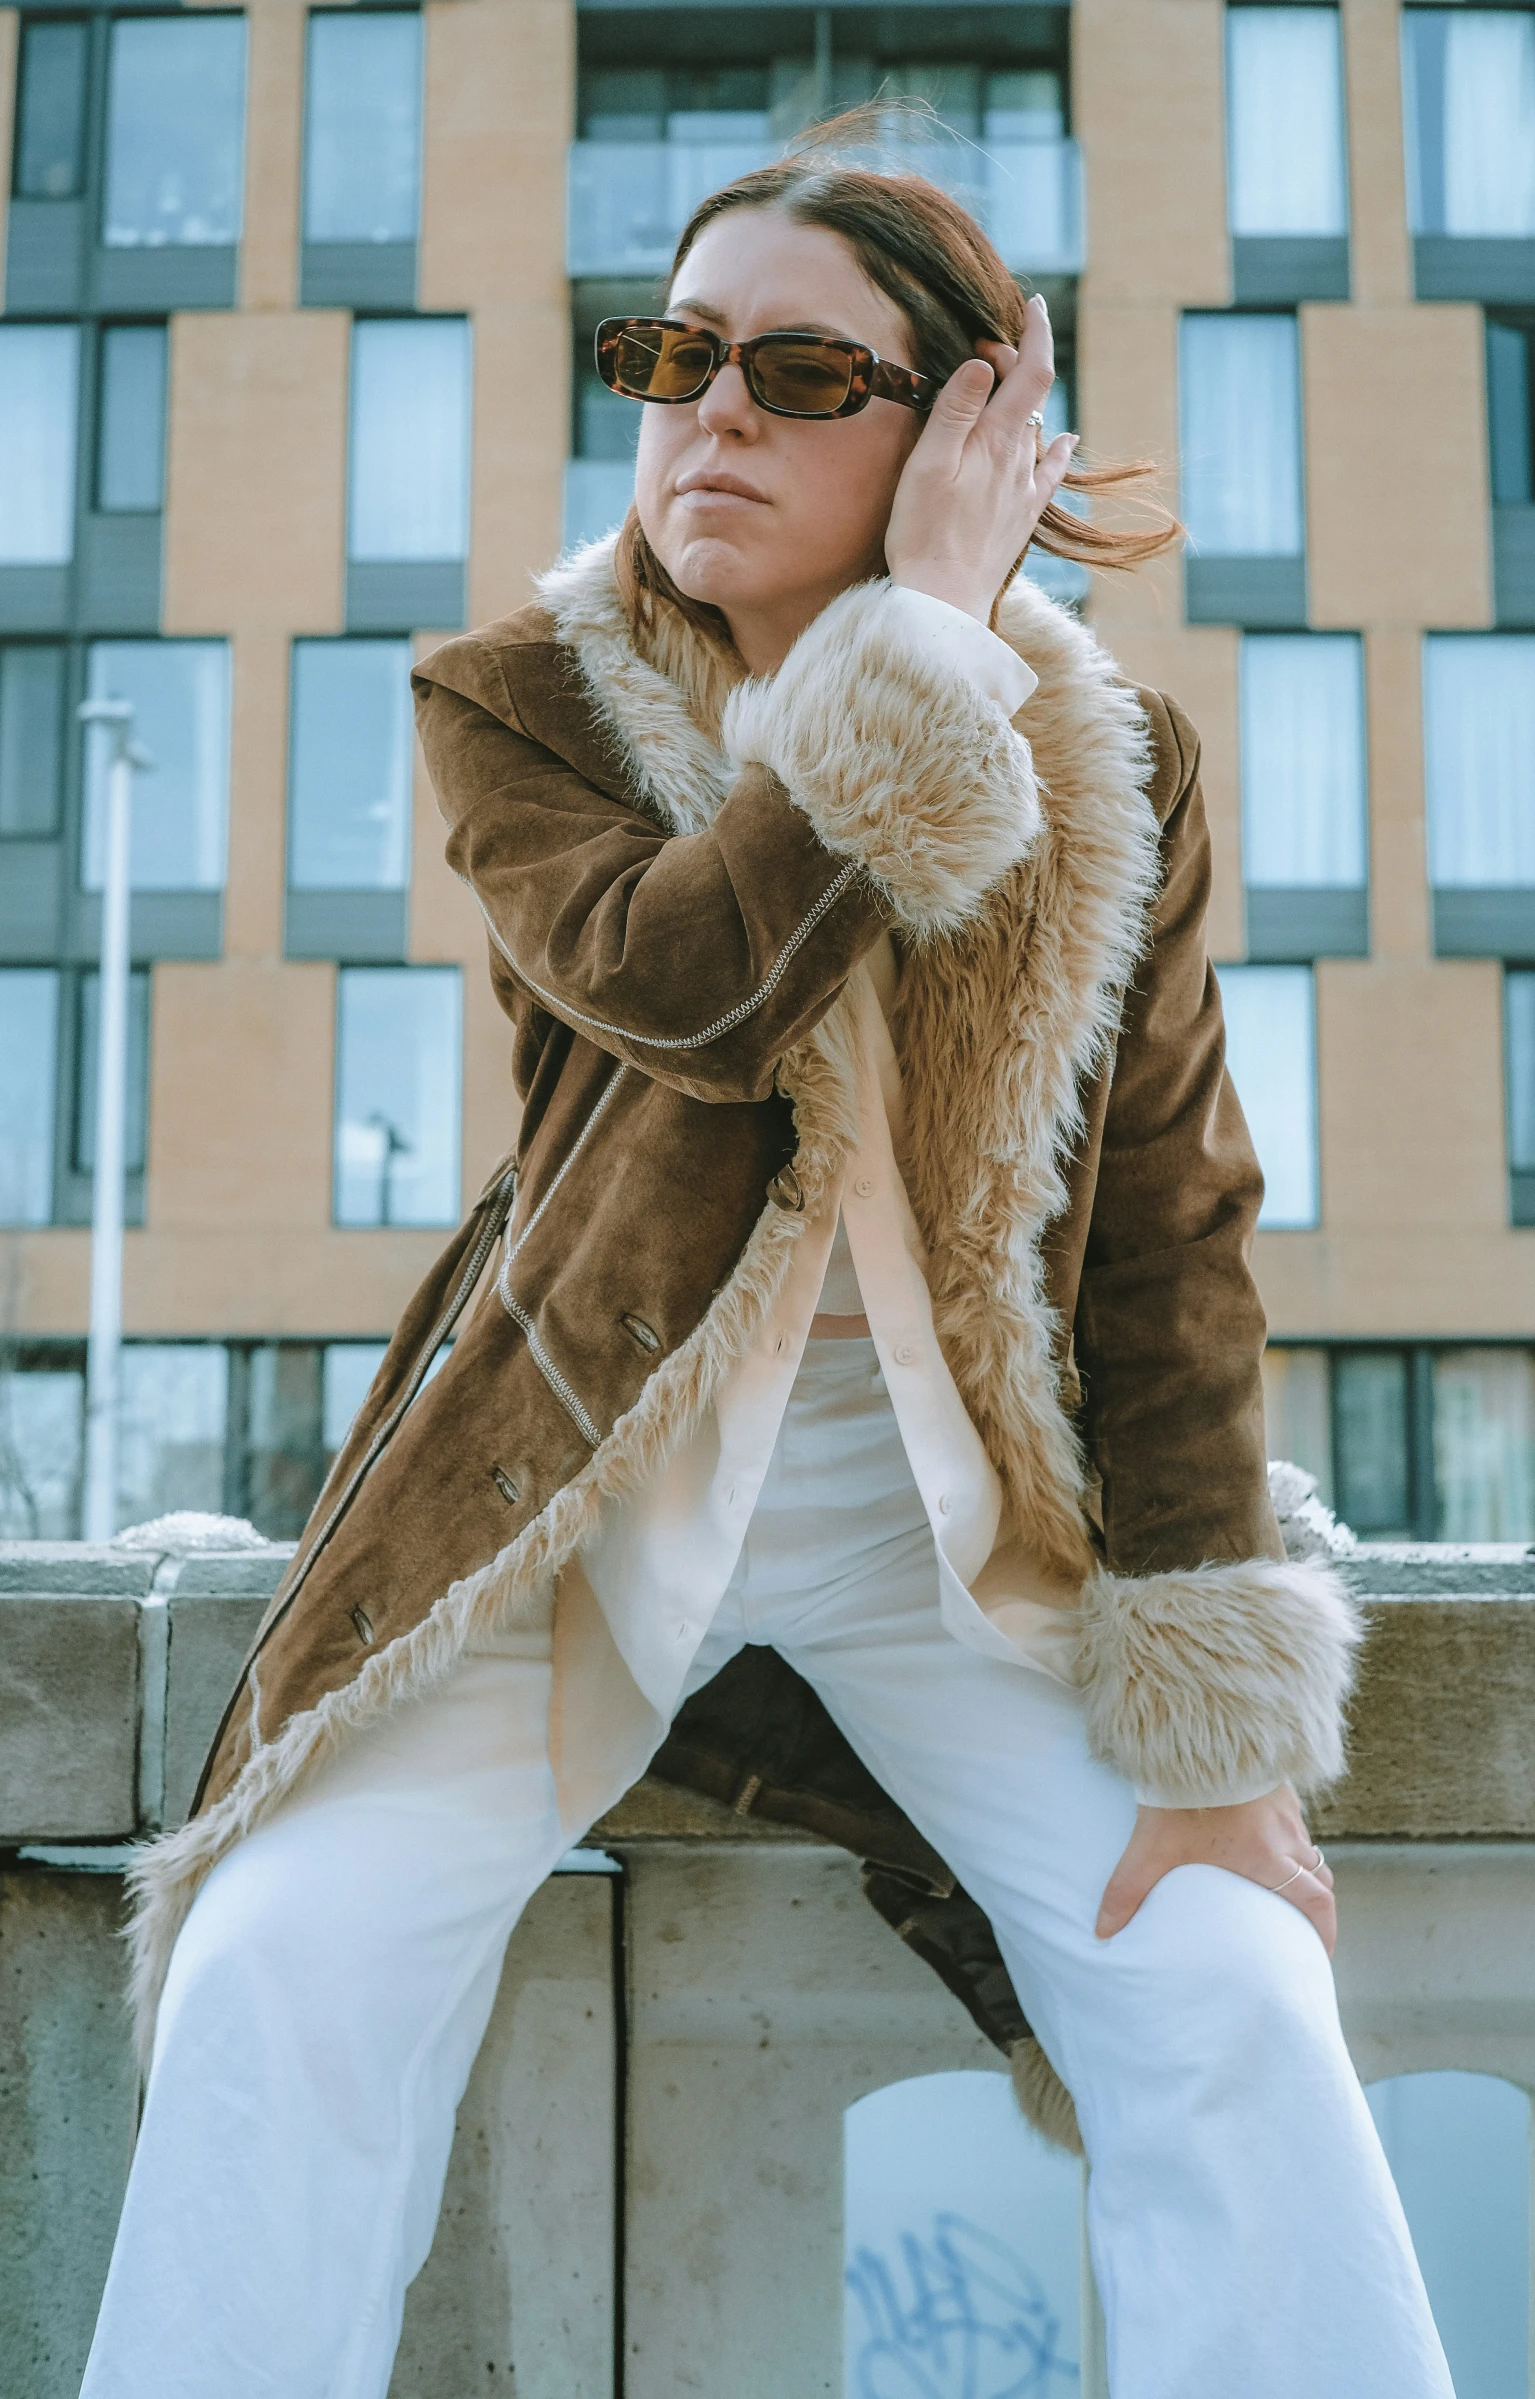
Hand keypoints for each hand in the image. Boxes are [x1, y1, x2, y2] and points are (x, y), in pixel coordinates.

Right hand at [883, 292, 1077, 623]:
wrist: (943, 603)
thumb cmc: (923, 535)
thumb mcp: (928, 464)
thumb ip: (956, 410)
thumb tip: (984, 362)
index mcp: (998, 441)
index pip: (1032, 371)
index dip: (1035, 333)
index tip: (1030, 304)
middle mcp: (1021, 461)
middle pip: (1033, 396)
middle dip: (1017, 360)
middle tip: (985, 347)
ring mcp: (1025, 491)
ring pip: (1037, 429)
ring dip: (1024, 399)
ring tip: (1005, 381)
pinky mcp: (1021, 518)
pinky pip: (1049, 472)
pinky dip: (1057, 447)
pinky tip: (1064, 441)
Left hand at [1095, 1783, 1336, 1954]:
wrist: (1195, 1733)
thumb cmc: (1180, 1794)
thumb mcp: (1152, 1848)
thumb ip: (1128, 1890)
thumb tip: (1103, 1932)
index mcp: (1267, 1858)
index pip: (1316, 1901)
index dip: (1324, 1930)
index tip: (1320, 1952)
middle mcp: (1286, 1834)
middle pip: (1320, 1877)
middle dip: (1319, 1906)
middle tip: (1308, 1926)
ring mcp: (1285, 1807)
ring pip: (1308, 1846)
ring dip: (1304, 1869)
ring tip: (1287, 1884)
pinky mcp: (1276, 1783)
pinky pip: (1294, 1818)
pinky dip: (1291, 1838)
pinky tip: (1268, 1836)